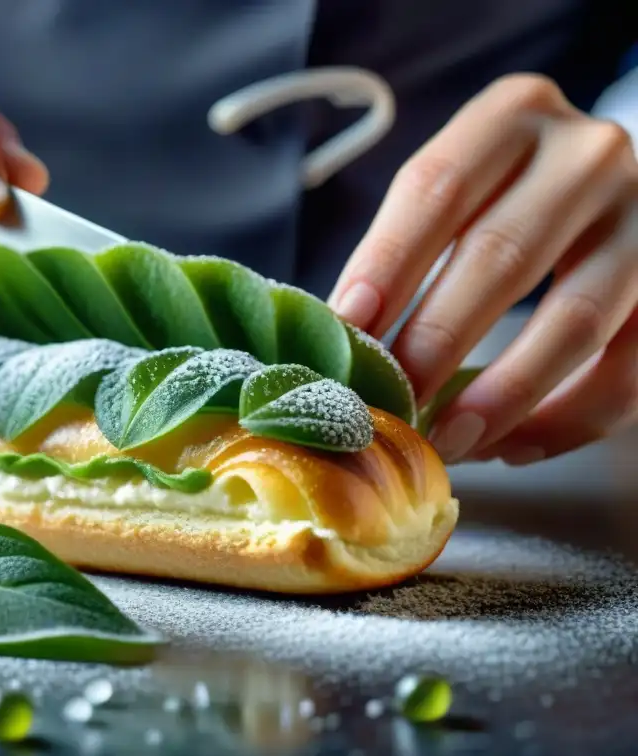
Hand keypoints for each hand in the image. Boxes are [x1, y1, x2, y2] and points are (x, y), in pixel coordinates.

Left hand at [328, 74, 637, 464]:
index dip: (386, 264)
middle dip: (437, 340)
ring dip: (504, 393)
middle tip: (391, 401)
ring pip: (577, 318)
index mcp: (512, 116)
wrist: (609, 190)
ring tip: (447, 439)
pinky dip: (568, 419)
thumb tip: (339, 340)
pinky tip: (512, 447)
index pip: (436, 188)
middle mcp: (587, 155)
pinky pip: (630, 368)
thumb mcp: (457, 191)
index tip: (347, 329)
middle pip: (502, 255)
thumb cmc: (504, 197)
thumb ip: (406, 249)